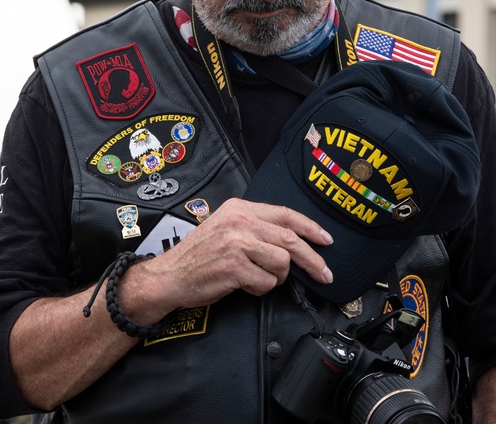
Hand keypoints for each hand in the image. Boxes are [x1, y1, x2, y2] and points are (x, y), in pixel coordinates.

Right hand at [134, 198, 333, 308]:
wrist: (169, 276)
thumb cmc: (199, 256)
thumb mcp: (226, 227)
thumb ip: (255, 228)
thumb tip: (293, 242)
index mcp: (239, 208)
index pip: (285, 214)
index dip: (310, 228)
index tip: (326, 240)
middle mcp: (239, 221)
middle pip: (290, 239)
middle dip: (312, 259)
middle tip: (324, 273)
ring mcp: (236, 244)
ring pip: (282, 262)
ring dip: (277, 277)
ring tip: (260, 279)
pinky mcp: (234, 267)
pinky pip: (266, 281)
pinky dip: (261, 288)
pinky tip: (246, 286)